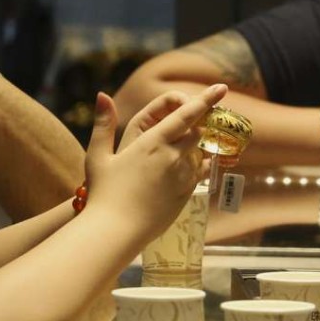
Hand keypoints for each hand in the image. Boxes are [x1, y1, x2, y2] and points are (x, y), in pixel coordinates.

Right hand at [84, 84, 226, 234]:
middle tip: (192, 122)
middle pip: (197, 132)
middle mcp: (173, 157)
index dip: (205, 99)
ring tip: (177, 150)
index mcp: (153, 143)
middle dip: (196, 125)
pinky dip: (195, 166)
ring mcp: (182, 177)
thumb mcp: (98, 156)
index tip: (221, 88)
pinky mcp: (186, 195)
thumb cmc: (103, 194)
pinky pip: (199, 173)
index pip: (186, 115)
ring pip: (199, 153)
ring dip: (194, 148)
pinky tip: (181, 168)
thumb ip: (103, 124)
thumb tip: (101, 94)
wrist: (116, 232)